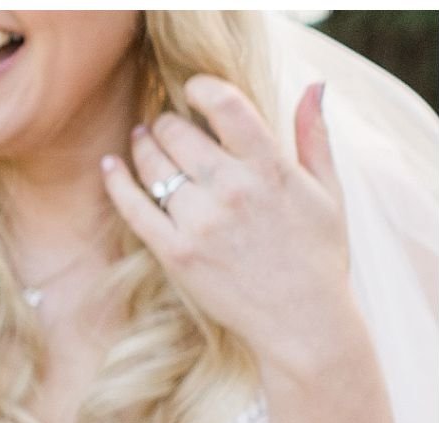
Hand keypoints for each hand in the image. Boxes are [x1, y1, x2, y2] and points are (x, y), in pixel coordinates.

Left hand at [102, 76, 353, 371]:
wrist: (301, 319)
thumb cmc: (318, 254)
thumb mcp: (328, 191)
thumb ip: (314, 137)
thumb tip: (312, 87)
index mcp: (272, 169)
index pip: (228, 107)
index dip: (202, 89)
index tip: (192, 89)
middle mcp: (233, 191)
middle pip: (181, 135)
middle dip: (169, 122)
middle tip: (165, 122)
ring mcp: (201, 223)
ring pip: (155, 168)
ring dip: (144, 146)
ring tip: (142, 138)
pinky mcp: (175, 253)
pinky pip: (135, 208)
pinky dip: (117, 182)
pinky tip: (110, 166)